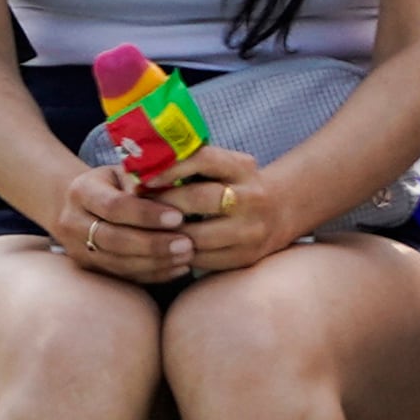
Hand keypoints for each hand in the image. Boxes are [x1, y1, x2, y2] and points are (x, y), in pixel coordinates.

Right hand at [52, 164, 195, 284]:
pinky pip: (124, 276)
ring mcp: (78, 250)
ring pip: (119, 263)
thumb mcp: (124, 172)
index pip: (114, 206)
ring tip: (187, 256)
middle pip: (114, 240)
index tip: (178, 217)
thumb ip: (142, 182)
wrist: (79, 205)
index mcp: (81, 191)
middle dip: (153, 244)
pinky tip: (178, 268)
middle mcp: (73, 222)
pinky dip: (154, 274)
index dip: (146, 214)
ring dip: (157, 262)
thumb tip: (168, 197)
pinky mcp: (90, 268)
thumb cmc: (113, 183)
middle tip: (186, 243)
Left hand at [137, 146, 285, 274]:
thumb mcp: (224, 167)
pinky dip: (181, 255)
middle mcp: (252, 196)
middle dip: (164, 205)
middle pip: (200, 199)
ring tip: (148, 232)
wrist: (281, 210)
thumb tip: (139, 169)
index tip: (143, 180)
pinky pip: (205, 260)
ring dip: (168, 235)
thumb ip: (192, 165)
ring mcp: (252, 229)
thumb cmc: (235, 185)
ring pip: (199, 236)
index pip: (204, 160)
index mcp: (243, 167)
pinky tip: (167, 249)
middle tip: (138, 210)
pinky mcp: (246, 256)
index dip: (170, 169)